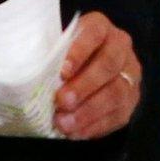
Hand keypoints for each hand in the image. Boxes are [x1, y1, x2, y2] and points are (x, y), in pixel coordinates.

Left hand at [54, 13, 141, 139]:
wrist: (89, 68)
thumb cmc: (65, 57)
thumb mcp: (57, 48)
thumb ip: (49, 56)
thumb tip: (28, 72)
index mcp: (100, 27)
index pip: (94, 33)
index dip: (79, 51)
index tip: (62, 71)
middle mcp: (120, 47)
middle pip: (108, 64)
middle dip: (84, 85)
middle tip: (61, 101)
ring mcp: (129, 74)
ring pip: (116, 92)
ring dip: (89, 111)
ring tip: (65, 123)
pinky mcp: (131, 101)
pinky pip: (117, 115)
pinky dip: (94, 126)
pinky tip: (76, 133)